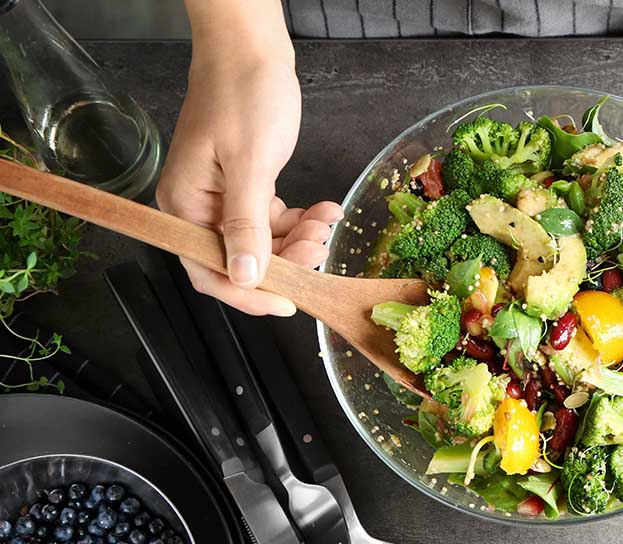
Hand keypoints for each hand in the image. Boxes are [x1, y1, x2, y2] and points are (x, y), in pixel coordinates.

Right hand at [156, 12, 340, 314]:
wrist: (252, 49)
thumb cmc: (243, 96)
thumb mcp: (250, 165)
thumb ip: (247, 226)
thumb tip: (244, 277)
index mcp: (184, 206)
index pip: (209, 271)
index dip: (249, 294)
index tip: (290, 302)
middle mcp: (199, 207)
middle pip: (241, 260)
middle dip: (285, 261)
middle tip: (319, 247)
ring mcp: (223, 198)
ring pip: (264, 243)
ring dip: (299, 240)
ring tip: (325, 223)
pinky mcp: (247, 186)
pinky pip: (274, 219)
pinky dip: (301, 220)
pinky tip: (325, 210)